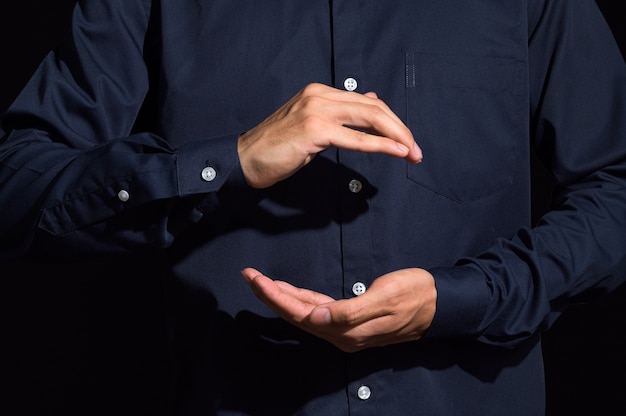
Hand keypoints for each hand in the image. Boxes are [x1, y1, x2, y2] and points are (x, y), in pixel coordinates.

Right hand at [238, 83, 422, 188]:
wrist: (246, 158)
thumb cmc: (277, 146)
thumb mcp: (312, 124)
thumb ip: (340, 114)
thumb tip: (370, 103)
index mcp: (321, 92)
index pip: (368, 102)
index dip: (392, 121)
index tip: (406, 141)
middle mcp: (320, 95)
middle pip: (374, 108)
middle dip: (401, 129)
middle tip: (416, 150)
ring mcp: (317, 110)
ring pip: (370, 118)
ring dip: (397, 136)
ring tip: (412, 153)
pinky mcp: (314, 130)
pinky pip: (355, 138)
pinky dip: (380, 145)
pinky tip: (396, 152)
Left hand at [241, 267, 436, 351]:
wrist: (439, 303)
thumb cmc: (415, 295)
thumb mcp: (385, 299)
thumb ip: (350, 312)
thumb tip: (315, 318)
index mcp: (347, 330)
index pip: (301, 313)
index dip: (275, 297)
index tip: (255, 278)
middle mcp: (342, 334)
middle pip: (296, 315)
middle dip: (270, 295)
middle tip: (249, 275)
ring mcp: (346, 329)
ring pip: (304, 313)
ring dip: (281, 297)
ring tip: (261, 281)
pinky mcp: (351, 320)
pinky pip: (317, 311)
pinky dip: (299, 299)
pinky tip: (290, 291)